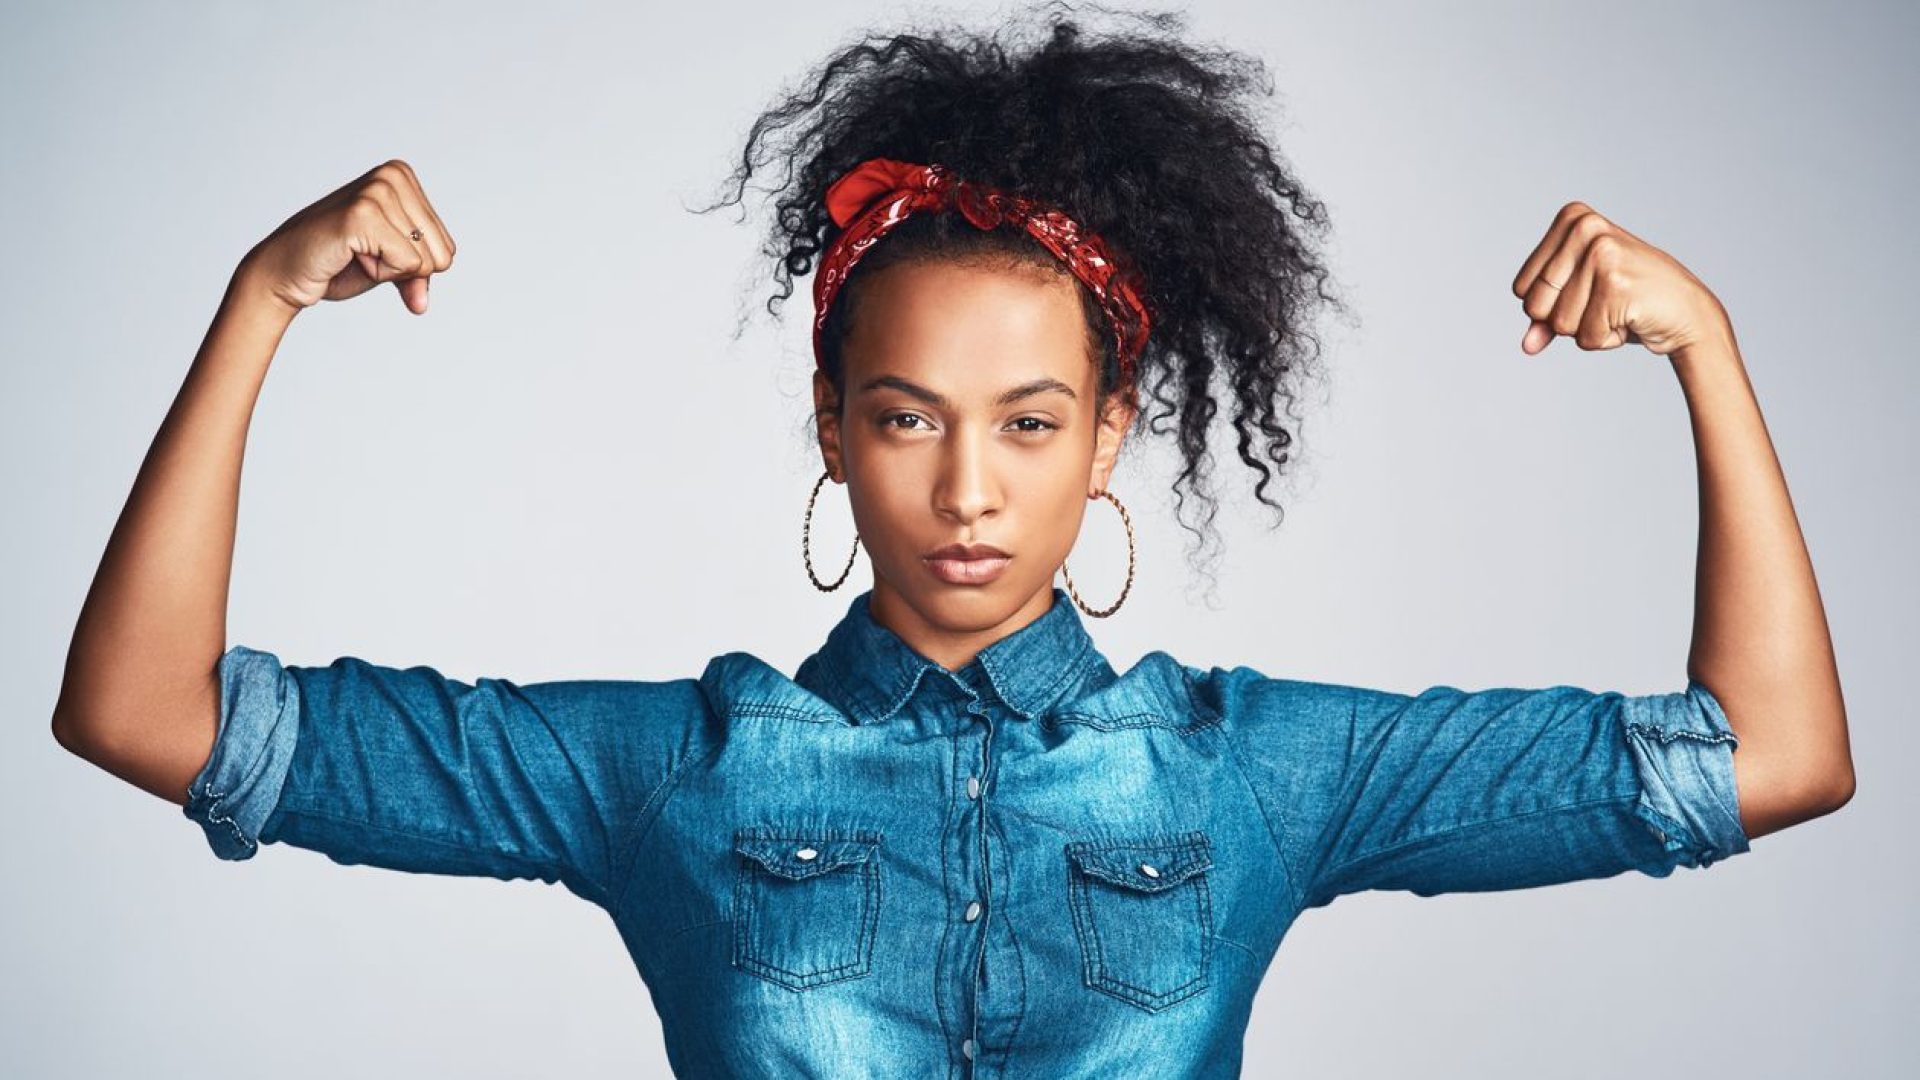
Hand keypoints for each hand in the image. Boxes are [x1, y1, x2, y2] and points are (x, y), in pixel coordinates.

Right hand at [236, 159, 456, 316]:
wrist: (285, 273)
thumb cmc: (336, 265)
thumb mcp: (391, 268)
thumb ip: (419, 276)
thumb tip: (422, 304)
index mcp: (403, 177)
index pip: (447, 247)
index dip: (412, 265)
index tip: (375, 250)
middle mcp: (393, 175)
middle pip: (441, 254)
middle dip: (403, 268)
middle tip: (362, 254)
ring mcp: (378, 191)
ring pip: (425, 261)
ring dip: (387, 269)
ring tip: (354, 252)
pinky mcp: (364, 214)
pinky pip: (407, 264)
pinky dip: (378, 273)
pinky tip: (349, 255)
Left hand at [1510, 201, 1728, 358]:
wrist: (1687, 312)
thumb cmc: (1630, 301)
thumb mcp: (1580, 300)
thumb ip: (1545, 318)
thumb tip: (1527, 345)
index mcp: (1571, 219)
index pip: (1521, 288)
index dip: (1548, 306)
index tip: (1587, 290)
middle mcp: (1585, 228)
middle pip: (1535, 305)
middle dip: (1566, 320)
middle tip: (1605, 302)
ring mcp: (1602, 254)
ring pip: (1559, 324)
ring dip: (1588, 330)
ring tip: (1619, 309)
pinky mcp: (1615, 284)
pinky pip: (1586, 336)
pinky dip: (1606, 339)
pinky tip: (1630, 319)